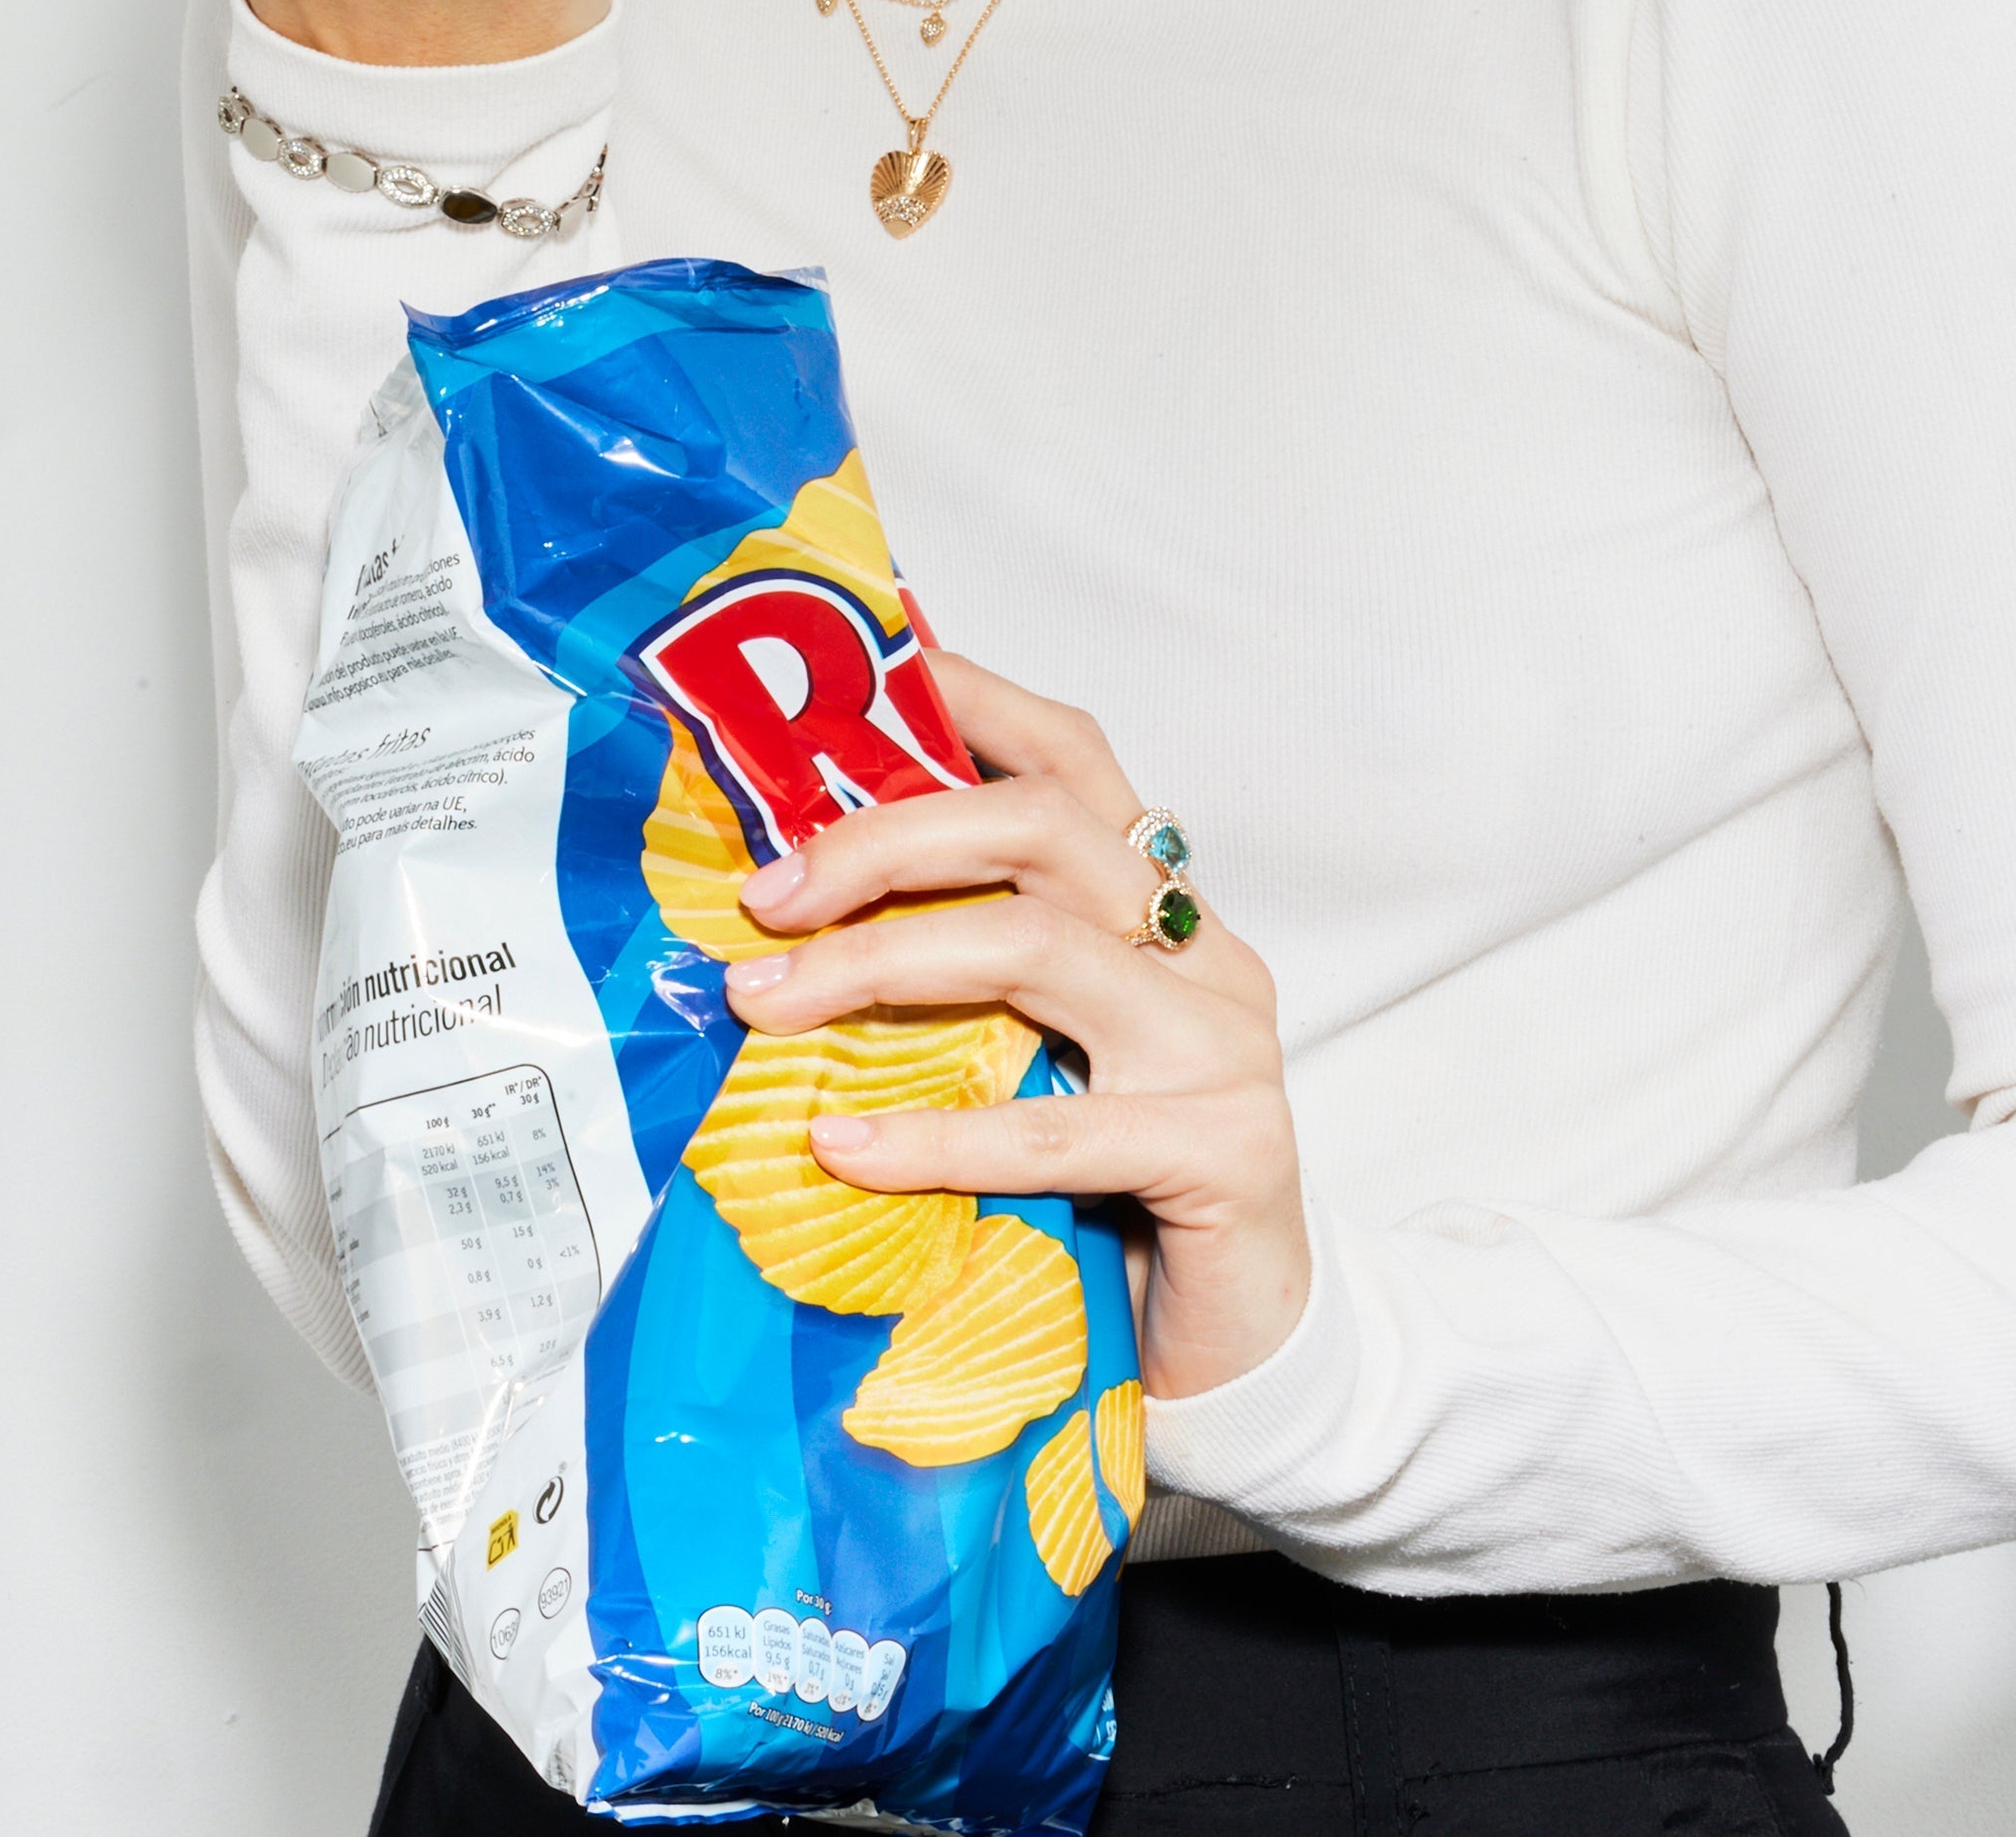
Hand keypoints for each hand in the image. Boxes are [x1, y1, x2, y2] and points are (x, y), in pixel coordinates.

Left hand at [728, 652, 1309, 1404]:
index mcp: (1157, 907)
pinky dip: (931, 1134)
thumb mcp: (1041, 1058)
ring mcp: (1220, 1045)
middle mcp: (1200, 951)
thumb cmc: (1120, 1193)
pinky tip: (840, 1147)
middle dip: (886, 841)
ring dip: (880, 964)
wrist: (1252, 1346)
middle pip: (1041, 828)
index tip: (865, 669)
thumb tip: (789, 922)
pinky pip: (1054, 1128)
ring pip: (1036, 949)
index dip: (973, 702)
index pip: (1072, 760)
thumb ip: (968, 981)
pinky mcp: (1222, 1150)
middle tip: (766, 897)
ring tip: (763, 1007)